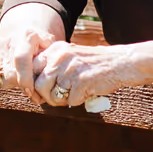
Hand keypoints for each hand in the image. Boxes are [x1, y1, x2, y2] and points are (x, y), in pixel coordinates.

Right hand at [0, 26, 55, 104]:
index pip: (21, 59)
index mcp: (26, 37)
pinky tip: (18, 78)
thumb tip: (49, 79)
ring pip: (3, 79)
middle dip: (24, 86)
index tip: (31, 92)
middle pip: (11, 73)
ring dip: (17, 86)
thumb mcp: (51, 48)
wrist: (25, 33)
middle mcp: (8, 42)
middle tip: (37, 95)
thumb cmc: (42, 45)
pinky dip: (9, 83)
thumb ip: (50, 60)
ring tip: (29, 84)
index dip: (25, 78)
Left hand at [30, 42, 149, 108]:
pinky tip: (86, 93)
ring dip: (60, 101)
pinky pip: (70, 101)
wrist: (121, 63)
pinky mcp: (81, 82)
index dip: (33, 84)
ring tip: (71, 97)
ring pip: (52, 96)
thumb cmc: (95, 63)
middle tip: (56, 99)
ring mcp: (70, 70)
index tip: (39, 92)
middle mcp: (60, 57)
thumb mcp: (70, 56)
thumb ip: (52, 65)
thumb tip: (33, 87)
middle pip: (38, 84)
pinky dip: (77, 101)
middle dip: (45, 96)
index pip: (31, 68)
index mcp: (55, 49)